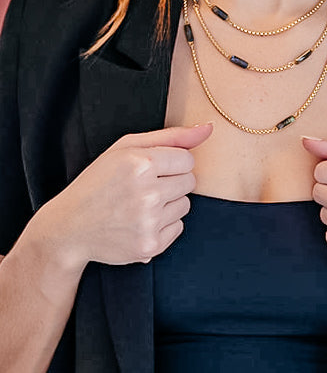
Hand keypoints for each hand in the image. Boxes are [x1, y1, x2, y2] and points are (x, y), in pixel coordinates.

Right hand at [34, 124, 212, 272]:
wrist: (70, 227)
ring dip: (169, 203)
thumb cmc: (99, 181)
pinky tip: (140, 221)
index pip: (188, 160)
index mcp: (140, 164)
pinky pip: (179, 228)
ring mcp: (148, 223)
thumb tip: (208, 129)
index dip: (172, 162)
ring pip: (186, 205)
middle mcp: (147, 194)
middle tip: (145, 186)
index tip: (153, 167)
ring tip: (141, 204)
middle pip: (190, 182)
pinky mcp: (150, 247)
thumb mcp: (126, 148)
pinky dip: (164, 224)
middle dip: (172, 181)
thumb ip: (172, 136)